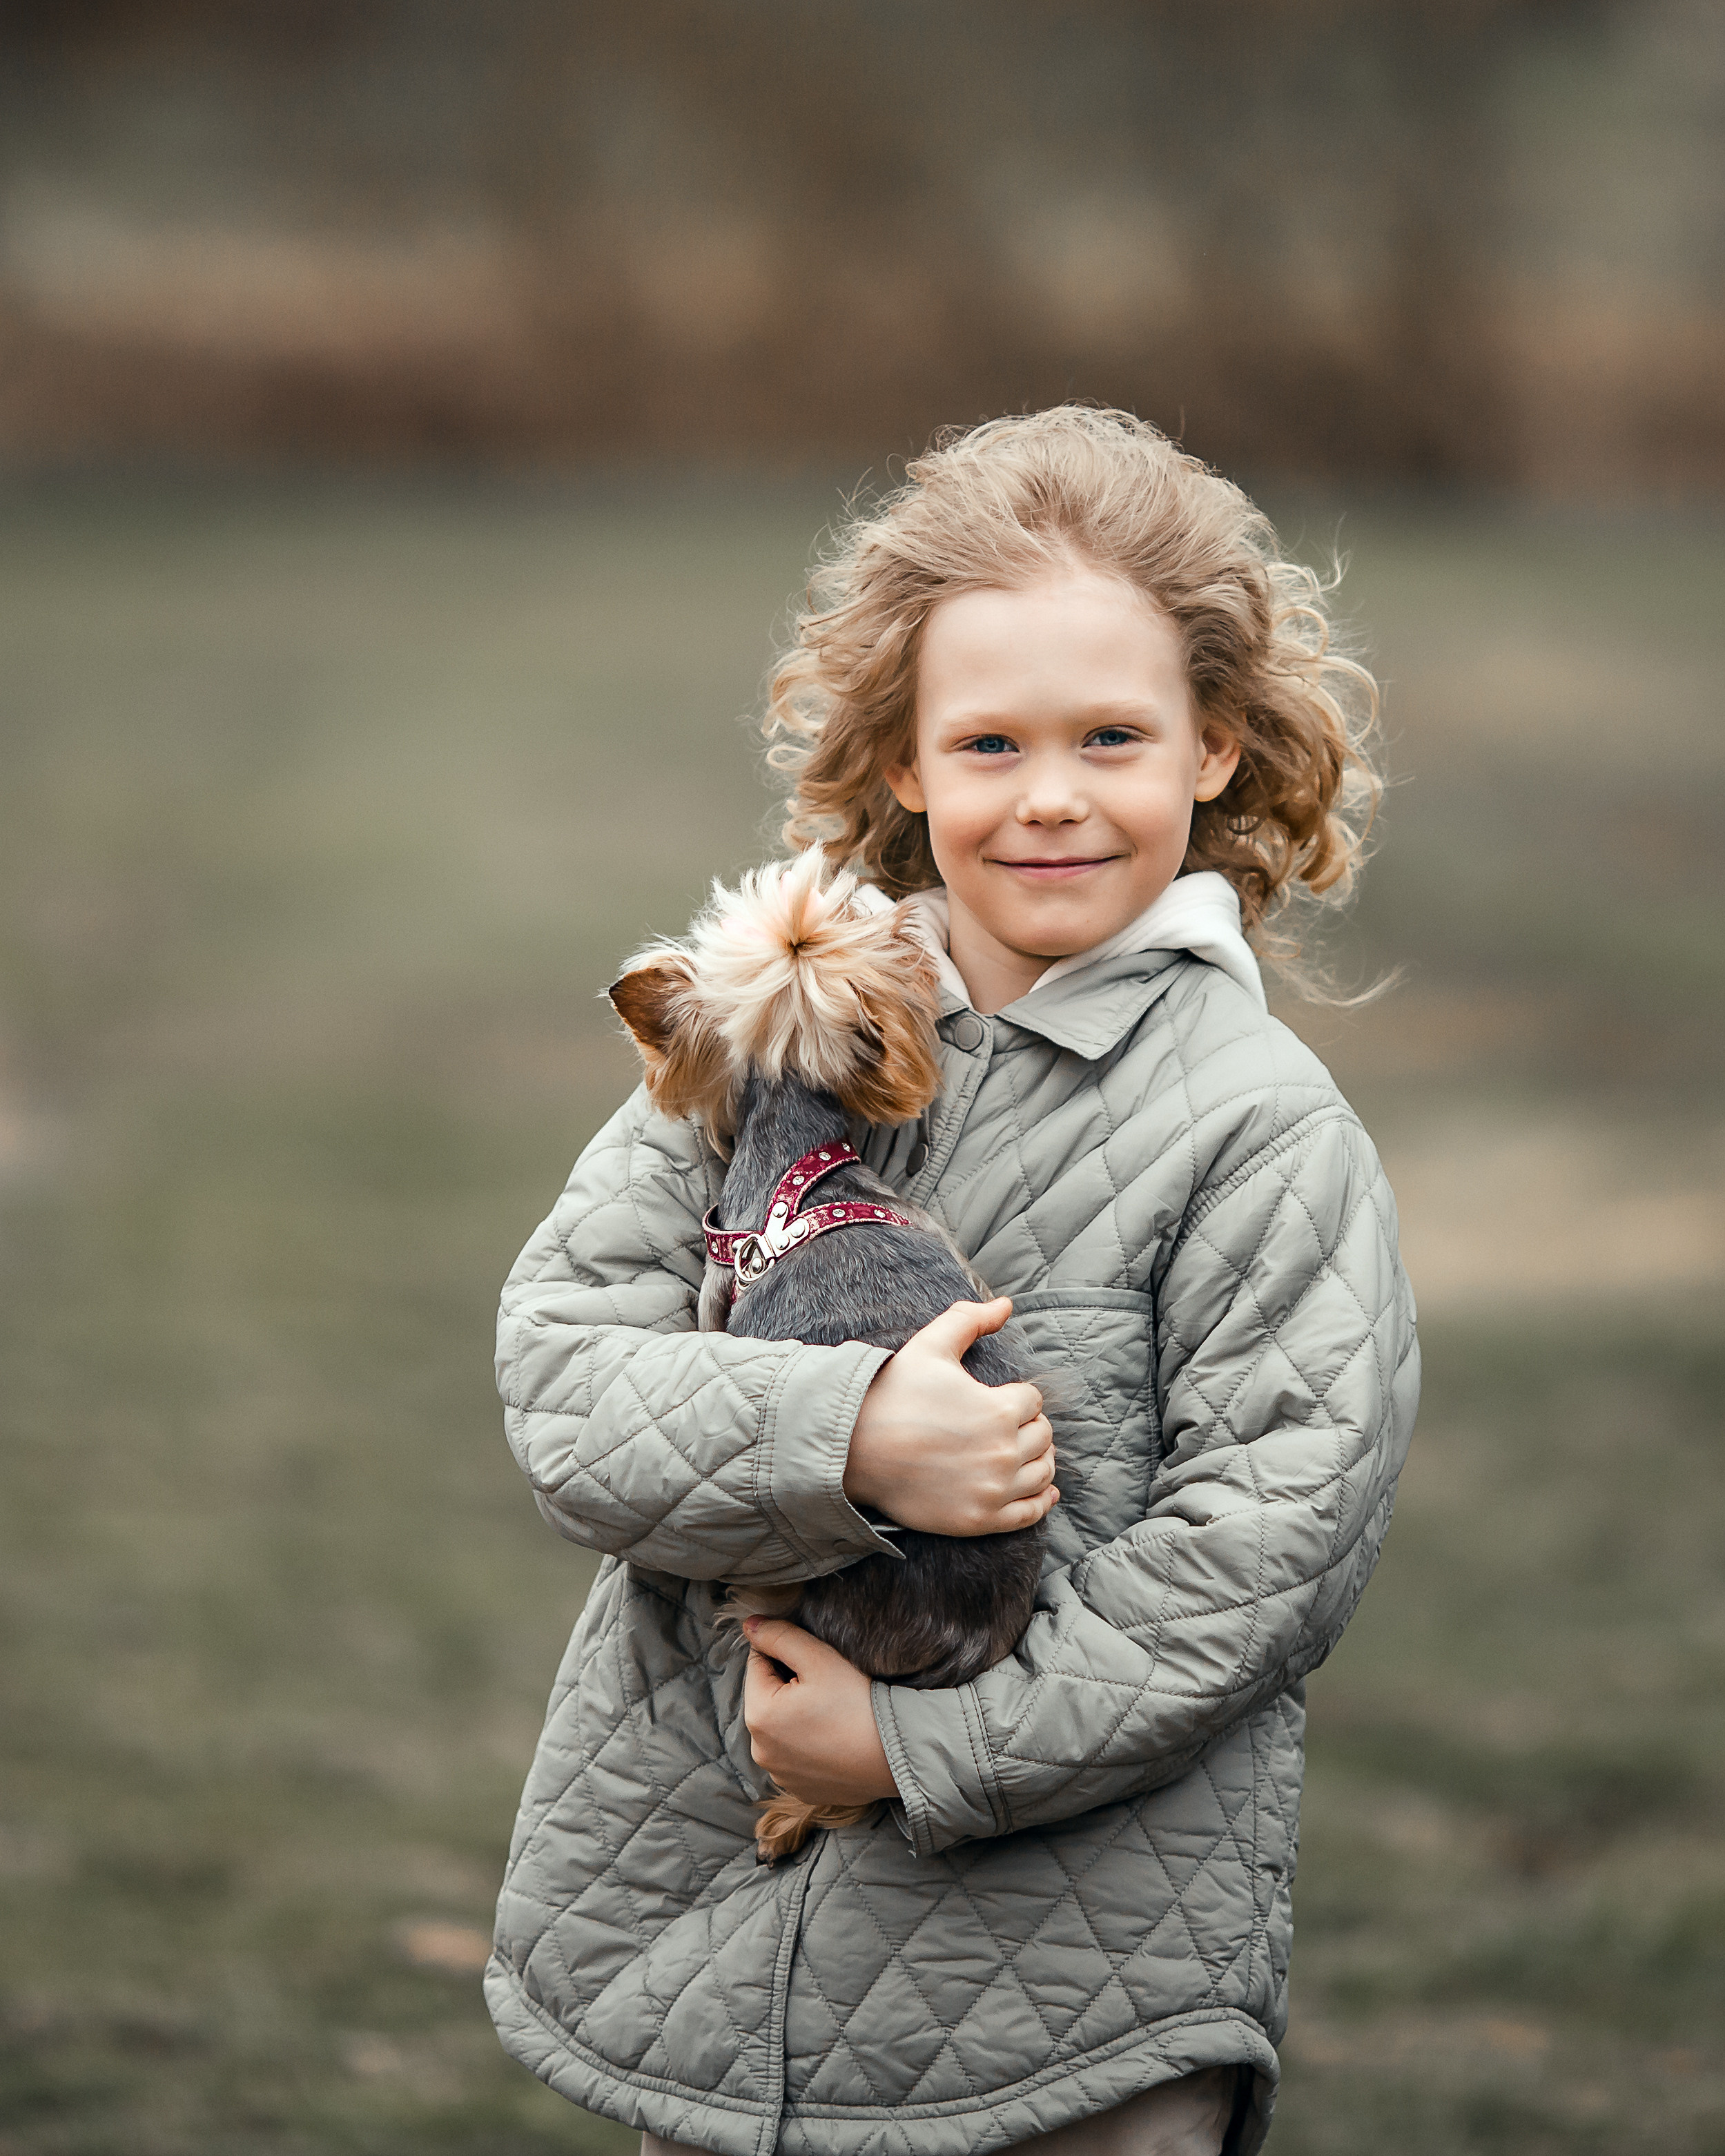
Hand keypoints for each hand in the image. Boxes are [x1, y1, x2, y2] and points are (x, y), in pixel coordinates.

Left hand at [742, 1618, 899, 1805]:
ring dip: (796, 1716)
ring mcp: (781, 1775)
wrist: (899, 1756)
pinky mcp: (801, 1790)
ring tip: (833, 1712)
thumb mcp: (819, 1658)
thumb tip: (750, 1625)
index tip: (815, 1661)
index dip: (786, 1653)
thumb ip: (779, 1636)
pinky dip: (808, 1744)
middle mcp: (761, 1752)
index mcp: (758, 1716)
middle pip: (768, 1698)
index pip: (758, 1664)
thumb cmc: (859, 1703)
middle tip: (828, 1686)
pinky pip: (795, 1756)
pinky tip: (835, 1737)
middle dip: (789, 1685)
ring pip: (780, 1729)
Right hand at [843, 1297, 1057, 1535]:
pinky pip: (1029, 1514)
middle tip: (1011, 1426)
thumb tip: (1006, 1305)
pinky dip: (1042, 1503)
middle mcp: (1004, 1452)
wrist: (853, 1450)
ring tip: (1025, 1454)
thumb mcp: (930, 1345)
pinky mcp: (979, 1520)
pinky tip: (1045, 1493)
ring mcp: (993, 1490)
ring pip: (1042, 1474)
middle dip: (1030, 1427)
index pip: (1033, 1401)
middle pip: (1043, 1437)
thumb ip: (969, 1319)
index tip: (1000, 1400)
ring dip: (1040, 1460)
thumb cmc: (892, 1394)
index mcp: (999, 1409)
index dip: (1018, 1397)